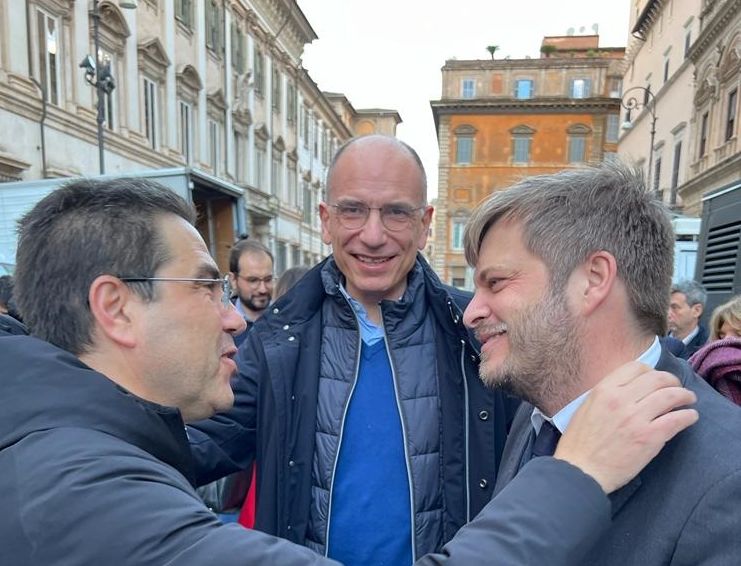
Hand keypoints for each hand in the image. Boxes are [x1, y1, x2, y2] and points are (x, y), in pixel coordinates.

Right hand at [554, 361, 697, 493]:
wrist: (581, 470)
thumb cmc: (579, 442)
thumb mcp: (587, 408)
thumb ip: (607, 396)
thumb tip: (632, 391)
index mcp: (604, 390)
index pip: (636, 367)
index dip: (651, 371)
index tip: (655, 380)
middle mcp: (621, 399)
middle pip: (657, 378)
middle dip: (672, 381)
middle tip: (677, 388)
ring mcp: (636, 418)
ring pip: (671, 395)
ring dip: (685, 395)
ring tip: (689, 400)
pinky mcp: (649, 437)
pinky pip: (676, 419)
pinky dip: (688, 416)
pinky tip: (690, 417)